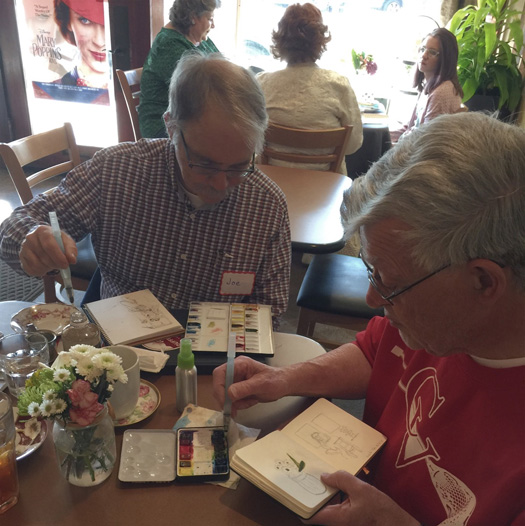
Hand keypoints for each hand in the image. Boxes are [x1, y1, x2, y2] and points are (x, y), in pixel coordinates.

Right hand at [19, 225, 76, 276]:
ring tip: (54, 264)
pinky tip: (46, 266)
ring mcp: (24, 248)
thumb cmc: (57, 241)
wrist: (44, 242)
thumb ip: (71, 250)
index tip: (66, 264)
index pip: (49, 245)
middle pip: (43, 256)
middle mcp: (30, 238)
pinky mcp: (22, 258)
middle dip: (55, 264)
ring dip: (49, 268)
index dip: (58, 256)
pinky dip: (41, 272)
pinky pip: (32, 270)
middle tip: (62, 265)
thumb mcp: (67, 242)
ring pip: (37, 264)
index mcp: (43, 230)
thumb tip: (72, 259)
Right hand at [212, 355, 289, 414]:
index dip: (219, 388)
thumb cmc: (276, 380)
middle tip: (235, 409)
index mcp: (240, 364)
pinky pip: (232, 400)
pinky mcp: (239, 389)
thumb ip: (245, 388)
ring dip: (236, 403)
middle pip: (220, 386)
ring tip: (251, 401)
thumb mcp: (261, 384)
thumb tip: (229, 394)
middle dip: (227, 399)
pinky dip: (240, 404)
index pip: (220, 373)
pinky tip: (251, 401)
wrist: (283, 384)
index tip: (224, 401)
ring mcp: (236, 380)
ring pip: (225, 395)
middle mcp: (235, 371)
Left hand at [302, 471, 419, 525]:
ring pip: (327, 508)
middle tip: (306, 476)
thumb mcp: (362, 490)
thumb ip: (342, 480)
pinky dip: (335, 496)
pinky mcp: (350, 520)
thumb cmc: (382, 513)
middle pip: (316, 509)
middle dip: (312, 493)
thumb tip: (324, 476)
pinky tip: (337, 484)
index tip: (292, 488)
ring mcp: (343, 522)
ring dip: (324, 494)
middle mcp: (337, 523)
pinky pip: (337, 508)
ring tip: (320, 476)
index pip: (308, 515)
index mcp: (336, 519)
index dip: (299, 503)